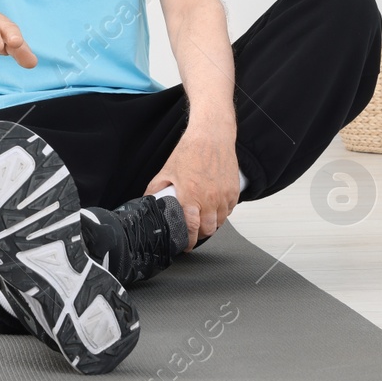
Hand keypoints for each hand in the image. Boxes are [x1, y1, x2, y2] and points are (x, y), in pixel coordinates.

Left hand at [144, 125, 239, 248]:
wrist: (212, 136)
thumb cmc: (191, 150)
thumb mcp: (167, 170)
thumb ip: (155, 189)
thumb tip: (147, 201)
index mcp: (191, 196)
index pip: (192, 229)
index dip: (189, 241)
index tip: (187, 245)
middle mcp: (210, 198)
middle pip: (208, 229)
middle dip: (201, 234)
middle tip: (195, 232)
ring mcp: (224, 195)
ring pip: (221, 221)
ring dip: (212, 223)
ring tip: (204, 219)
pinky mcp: (234, 190)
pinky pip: (230, 209)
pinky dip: (223, 212)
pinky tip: (215, 206)